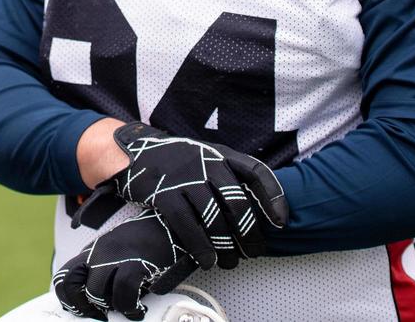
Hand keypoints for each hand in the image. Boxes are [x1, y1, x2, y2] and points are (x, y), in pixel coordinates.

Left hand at [54, 208, 196, 319]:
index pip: (64, 276)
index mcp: (92, 251)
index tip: (84, 310)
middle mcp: (99, 252)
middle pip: (72, 283)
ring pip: (95, 291)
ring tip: (125, 307)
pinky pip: (123, 292)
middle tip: (100, 315)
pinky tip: (138, 309)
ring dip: (110, 306)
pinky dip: (130, 307)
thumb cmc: (146, 242)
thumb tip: (95, 299)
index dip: (69, 298)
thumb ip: (102, 267)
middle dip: (83, 305)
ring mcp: (116, 256)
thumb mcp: (117, 251)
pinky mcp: (135, 263)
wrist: (171, 223)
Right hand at [104, 121, 286, 268]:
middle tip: (254, 252)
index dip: (272, 197)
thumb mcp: (204, 156)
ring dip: (225, 246)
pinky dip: (199, 246)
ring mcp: (184, 177)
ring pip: (214, 217)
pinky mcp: (163, 193)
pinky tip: (206, 260)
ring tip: (229, 262)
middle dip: (250, 233)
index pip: (256, 172)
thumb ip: (227, 173)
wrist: (134, 151)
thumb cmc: (175, 160)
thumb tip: (256, 207)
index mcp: (220, 153)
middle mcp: (206, 162)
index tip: (280, 222)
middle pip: (238, 202)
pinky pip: (186, 225)